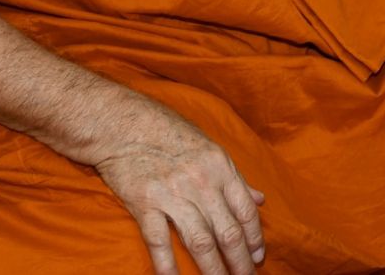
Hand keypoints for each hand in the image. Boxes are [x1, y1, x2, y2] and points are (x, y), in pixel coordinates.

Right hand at [92, 96, 265, 274]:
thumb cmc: (170, 135)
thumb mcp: (210, 149)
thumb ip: (235, 178)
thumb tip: (260, 199)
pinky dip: (168, 266)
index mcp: (220, 167)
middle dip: (239, 261)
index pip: (245, 210)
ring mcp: (172, 193)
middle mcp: (201, 182)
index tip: (258, 258)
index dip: (255, 238)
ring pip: (200, 241)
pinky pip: (159, 241)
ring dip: (213, 269)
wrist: (124, 124)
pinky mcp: (144, 203)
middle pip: (227, 231)